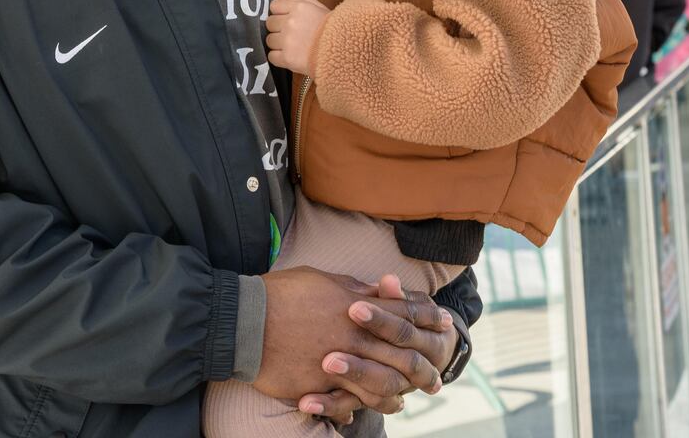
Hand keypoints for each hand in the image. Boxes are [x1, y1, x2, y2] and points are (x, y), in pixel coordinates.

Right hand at [255, 267, 455, 415]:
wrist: (244, 320)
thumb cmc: (280, 293)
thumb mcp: (321, 280)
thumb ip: (354, 288)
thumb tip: (378, 289)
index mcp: (357, 306)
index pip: (402, 313)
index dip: (425, 318)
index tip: (443, 322)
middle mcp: (354, 336)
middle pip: (400, 353)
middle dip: (422, 364)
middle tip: (437, 374)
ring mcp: (339, 363)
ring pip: (381, 383)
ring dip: (397, 391)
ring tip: (408, 398)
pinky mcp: (320, 385)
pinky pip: (349, 401)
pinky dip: (364, 406)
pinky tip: (371, 409)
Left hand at [266, 0, 330, 76]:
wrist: (345, 52)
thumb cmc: (334, 29)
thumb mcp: (320, 8)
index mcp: (298, 7)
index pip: (274, 5)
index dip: (279, 13)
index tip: (287, 19)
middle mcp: (290, 22)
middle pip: (270, 23)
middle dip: (278, 29)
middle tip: (291, 35)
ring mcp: (287, 41)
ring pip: (269, 40)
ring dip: (278, 44)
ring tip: (292, 47)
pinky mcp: (287, 58)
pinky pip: (271, 56)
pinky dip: (279, 58)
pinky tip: (291, 57)